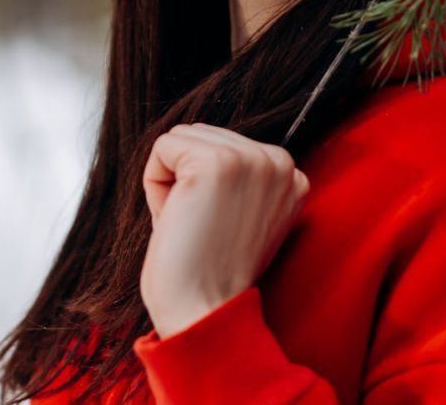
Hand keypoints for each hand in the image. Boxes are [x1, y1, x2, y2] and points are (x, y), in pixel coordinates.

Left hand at [139, 122, 309, 337]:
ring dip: (172, 181)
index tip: (220, 227)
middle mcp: (279, 161)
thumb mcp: (246, 215)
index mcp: (291, 174)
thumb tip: (204, 142)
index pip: (227, 146)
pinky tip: (176, 218)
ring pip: (182, 138)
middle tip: (202, 227)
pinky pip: (162, 148)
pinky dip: (154, 184)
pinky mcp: (214, 163)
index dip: (209, 188)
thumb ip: (244, 179)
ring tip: (191, 223)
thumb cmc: (213, 272)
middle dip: (188, 178)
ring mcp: (249, 158)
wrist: (204, 310)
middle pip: (204, 135)